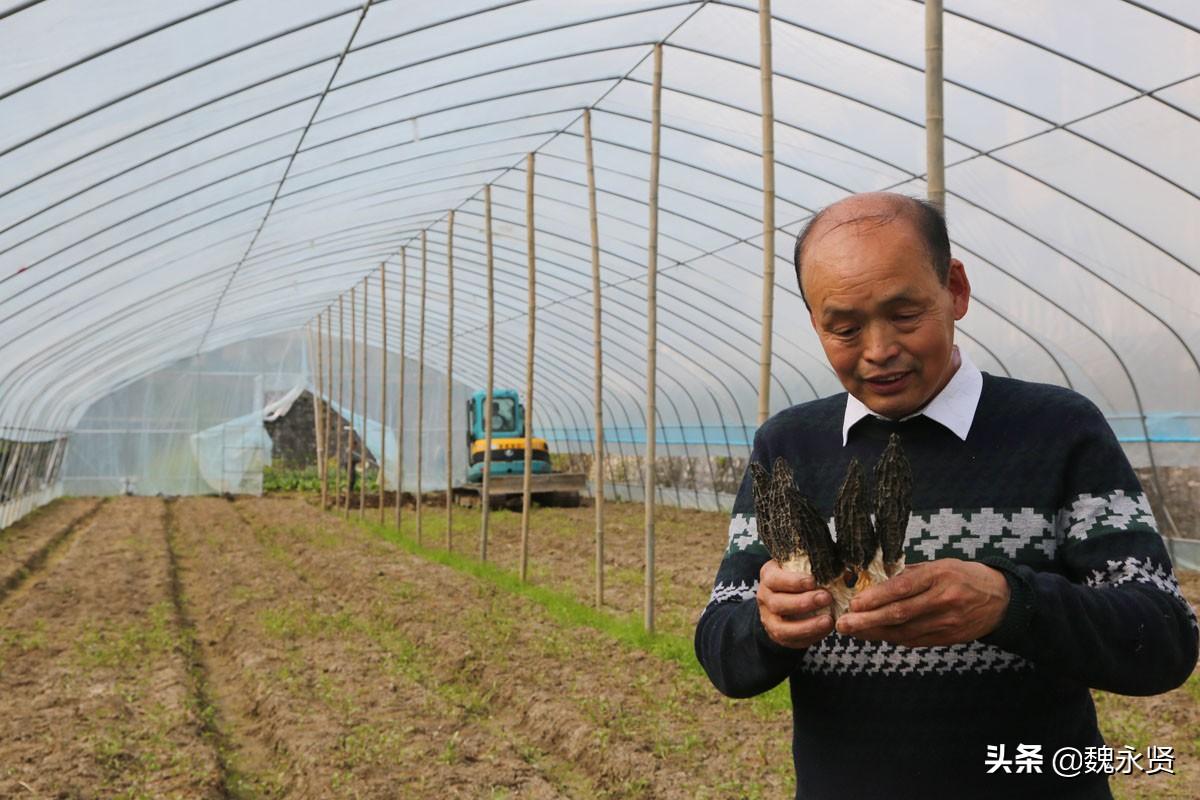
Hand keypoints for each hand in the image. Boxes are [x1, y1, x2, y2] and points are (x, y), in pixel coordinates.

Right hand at [756, 560, 834, 648]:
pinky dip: (810, 636)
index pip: (775, 579)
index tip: (813, 581)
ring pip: (782, 628)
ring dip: (807, 625)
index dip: (793, 582)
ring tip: (828, 620)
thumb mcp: (799, 566)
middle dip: (803, 603)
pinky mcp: (777, 635)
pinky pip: (792, 641)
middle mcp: (764, 598)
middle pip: (778, 604)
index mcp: (768, 576)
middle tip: (826, 598)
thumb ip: (814, 567)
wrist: (784, 595)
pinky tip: (826, 629)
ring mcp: (768, 619)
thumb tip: (843, 573)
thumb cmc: (797, 576)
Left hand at [835, 559, 1009, 647]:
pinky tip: (875, 635)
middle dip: (867, 620)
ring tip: (852, 631)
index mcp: (939, 576)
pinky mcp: (948, 639)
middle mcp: (943, 600)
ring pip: (904, 631)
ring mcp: (946, 623)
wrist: (1002, 601)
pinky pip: (914, 640)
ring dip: (875, 633)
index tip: (854, 603)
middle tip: (843, 624)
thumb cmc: (966, 577)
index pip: (902, 588)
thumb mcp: (941, 565)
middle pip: (899, 614)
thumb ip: (911, 574)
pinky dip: (892, 638)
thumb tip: (876, 579)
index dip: (876, 597)